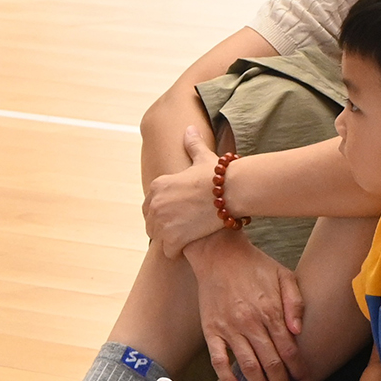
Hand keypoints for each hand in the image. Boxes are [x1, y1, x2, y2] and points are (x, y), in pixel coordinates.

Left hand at [144, 127, 231, 258]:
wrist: (230, 191)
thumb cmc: (218, 174)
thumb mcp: (203, 158)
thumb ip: (192, 145)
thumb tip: (189, 129)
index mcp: (158, 185)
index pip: (149, 204)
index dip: (163, 211)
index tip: (177, 214)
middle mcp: (156, 203)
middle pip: (151, 223)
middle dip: (163, 227)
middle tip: (182, 229)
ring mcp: (163, 222)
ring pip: (158, 238)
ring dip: (169, 240)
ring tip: (186, 239)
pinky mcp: (172, 238)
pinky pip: (168, 251)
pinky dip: (177, 252)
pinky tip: (189, 247)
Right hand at [185, 236, 304, 380]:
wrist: (218, 254)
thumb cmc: (254, 265)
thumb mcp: (284, 274)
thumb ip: (295, 302)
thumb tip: (298, 331)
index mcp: (270, 311)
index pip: (288, 349)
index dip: (298, 369)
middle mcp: (250, 323)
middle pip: (271, 364)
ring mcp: (229, 329)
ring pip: (248, 367)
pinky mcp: (211, 331)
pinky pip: (219, 361)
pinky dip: (228, 379)